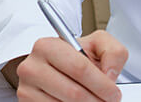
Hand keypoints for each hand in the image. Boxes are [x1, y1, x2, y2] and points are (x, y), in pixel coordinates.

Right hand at [9, 31, 129, 101]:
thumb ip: (112, 52)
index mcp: (47, 46)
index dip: (102, 85)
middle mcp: (32, 67)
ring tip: (93, 101)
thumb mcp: (97, 44)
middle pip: (74, 93)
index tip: (114, 93)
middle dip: (97, 100)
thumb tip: (109, 75)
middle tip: (107, 101)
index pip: (79, 68)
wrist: (56, 69)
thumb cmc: (76, 57)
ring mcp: (26, 89)